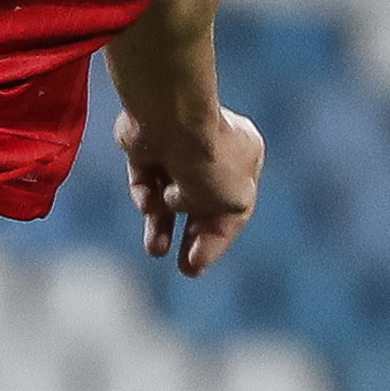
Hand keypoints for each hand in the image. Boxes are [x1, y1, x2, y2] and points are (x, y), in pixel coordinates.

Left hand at [118, 103, 261, 275]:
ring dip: (161, 226)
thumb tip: (196, 239)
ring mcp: (176, 148)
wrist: (169, 121)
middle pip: (199, 204)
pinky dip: (145, 196)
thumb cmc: (209, 161)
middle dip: (191, 237)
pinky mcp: (145, 147)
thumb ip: (220, 225)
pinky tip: (148, 202)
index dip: (216, 240)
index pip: (233, 208)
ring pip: (167, 196)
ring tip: (156, 250)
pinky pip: (144, 181)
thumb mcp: (235, 202)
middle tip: (184, 268)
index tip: (197, 264)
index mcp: (245, 159)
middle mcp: (212, 152)